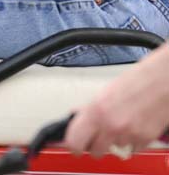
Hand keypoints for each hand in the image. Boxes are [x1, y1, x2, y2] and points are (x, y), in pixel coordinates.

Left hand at [64, 43, 168, 157]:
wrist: (163, 82)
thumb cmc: (136, 81)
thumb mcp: (104, 92)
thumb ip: (89, 109)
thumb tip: (76, 118)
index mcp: (96, 112)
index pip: (75, 142)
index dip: (73, 145)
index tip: (75, 145)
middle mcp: (111, 126)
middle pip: (95, 151)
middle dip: (94, 145)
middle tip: (97, 136)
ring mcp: (129, 135)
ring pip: (114, 149)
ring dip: (115, 141)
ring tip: (121, 123)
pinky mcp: (145, 140)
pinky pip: (132, 149)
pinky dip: (131, 141)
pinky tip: (133, 127)